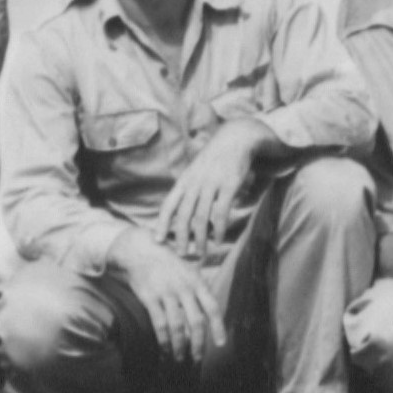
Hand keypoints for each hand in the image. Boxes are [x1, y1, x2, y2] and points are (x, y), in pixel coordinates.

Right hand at [113, 238, 220, 366]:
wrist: (140, 251)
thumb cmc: (167, 264)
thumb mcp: (189, 270)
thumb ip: (199, 290)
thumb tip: (209, 315)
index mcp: (197, 282)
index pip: (212, 307)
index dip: (218, 327)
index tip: (220, 344)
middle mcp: (184, 288)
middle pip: (196, 321)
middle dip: (198, 343)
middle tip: (197, 358)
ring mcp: (167, 293)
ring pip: (177, 326)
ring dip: (180, 345)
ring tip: (180, 358)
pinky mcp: (150, 297)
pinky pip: (159, 323)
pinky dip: (163, 340)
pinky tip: (164, 349)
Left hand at [157, 119, 269, 256]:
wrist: (235, 138)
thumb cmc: (214, 159)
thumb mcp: (196, 171)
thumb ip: (188, 189)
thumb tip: (180, 213)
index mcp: (184, 181)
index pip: (168, 205)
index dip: (162, 224)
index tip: (157, 241)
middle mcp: (195, 183)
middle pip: (183, 215)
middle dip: (180, 237)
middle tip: (181, 254)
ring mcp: (211, 184)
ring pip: (201, 217)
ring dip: (199, 238)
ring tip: (200, 252)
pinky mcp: (228, 186)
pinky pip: (221, 212)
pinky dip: (218, 229)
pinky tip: (217, 240)